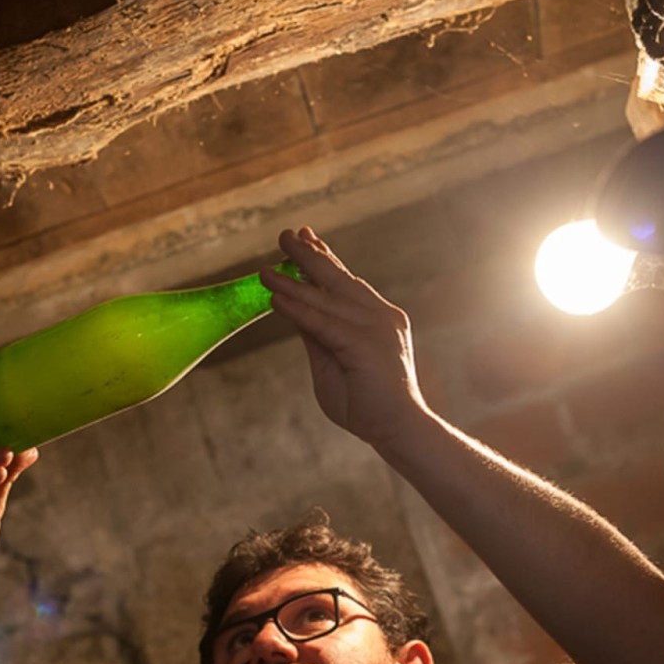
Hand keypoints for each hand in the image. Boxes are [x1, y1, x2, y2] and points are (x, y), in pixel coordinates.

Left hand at [260, 227, 428, 448]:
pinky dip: (297, 309)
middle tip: (286, 234)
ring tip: (265, 269)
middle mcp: (379, 316)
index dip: (325, 259)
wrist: (397, 429)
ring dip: (293, 280)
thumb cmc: (367, 405)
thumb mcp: (332, 362)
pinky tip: (275, 298)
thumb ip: (317, 337)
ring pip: (326, 299)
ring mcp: (375, 327)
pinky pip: (323, 323)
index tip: (306, 238)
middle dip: (310, 255)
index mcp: (377, 318)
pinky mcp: (364, 344)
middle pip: (338, 279)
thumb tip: (295, 310)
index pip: (346, 283)